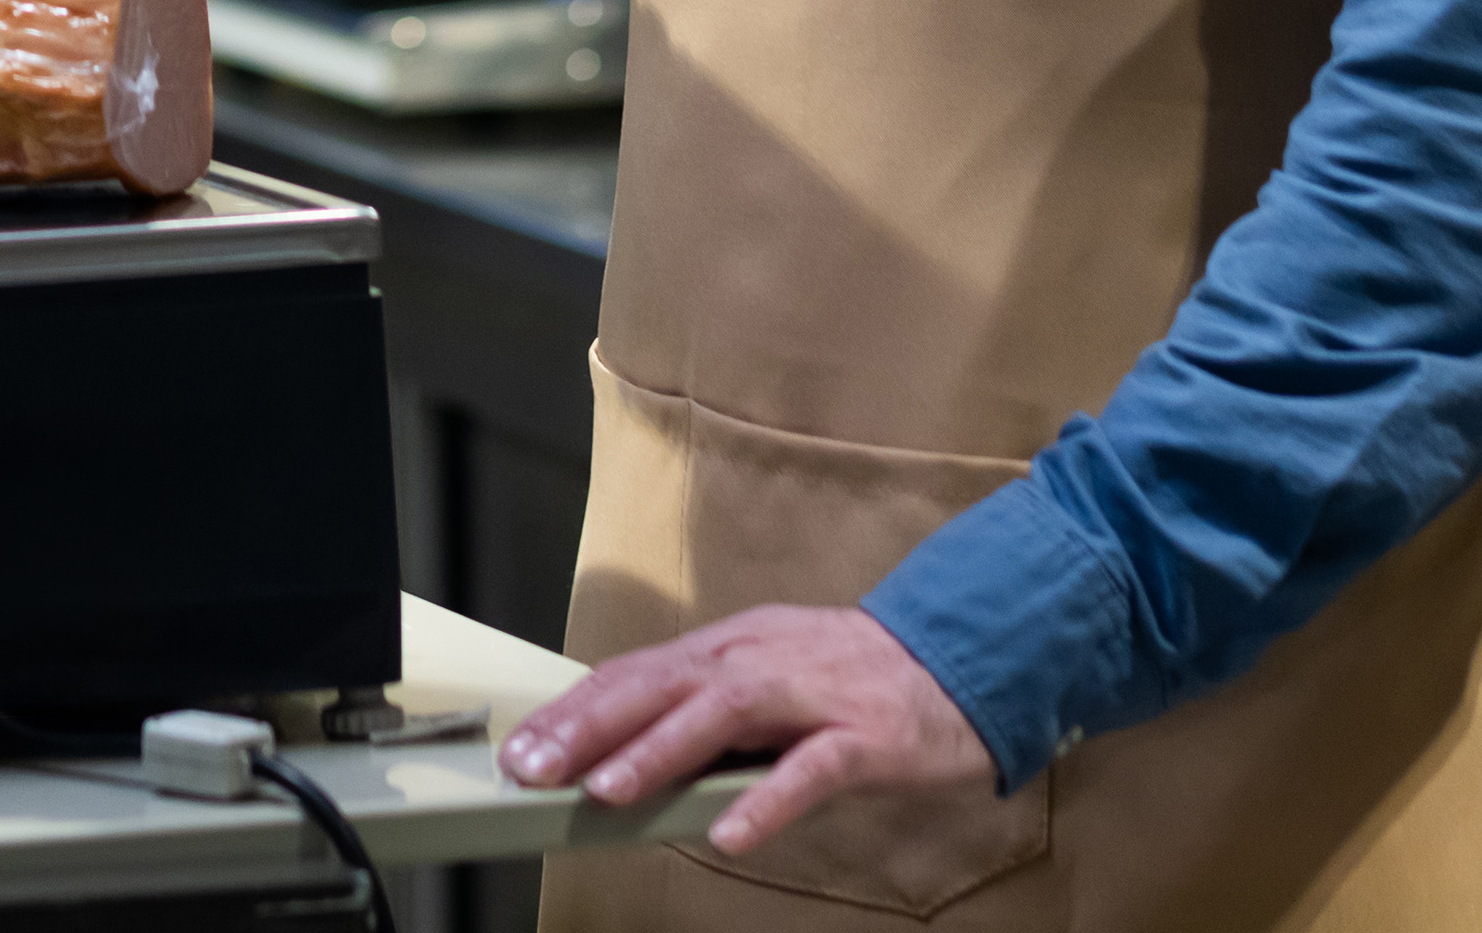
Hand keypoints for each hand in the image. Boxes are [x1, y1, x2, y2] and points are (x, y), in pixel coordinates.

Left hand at [497, 605, 990, 853]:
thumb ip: (699, 708)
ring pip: (725, 713)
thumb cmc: (849, 678)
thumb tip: (618, 747)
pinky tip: (731, 834)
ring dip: (660, 751)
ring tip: (607, 791)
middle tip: (534, 766)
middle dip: (591, 725)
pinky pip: (812, 768)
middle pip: (662, 683)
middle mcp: (760, 659)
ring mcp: (814, 694)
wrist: (960, 660)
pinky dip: (769, 801)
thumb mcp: (763, 677)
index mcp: (728, 648)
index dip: (574, 709)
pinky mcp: (867, 735)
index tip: (522, 747)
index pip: (635, 672)